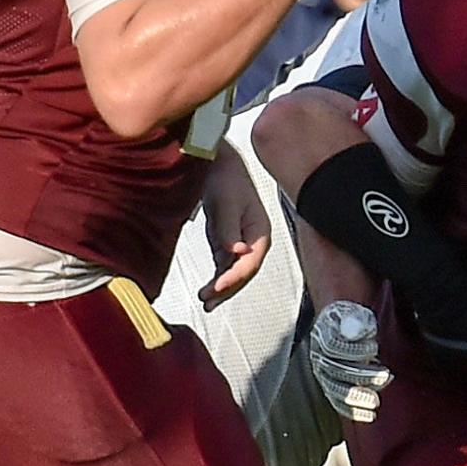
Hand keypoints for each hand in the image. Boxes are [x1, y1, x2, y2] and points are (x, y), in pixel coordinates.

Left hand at [199, 143, 270, 310]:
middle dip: (228, 288)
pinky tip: (209, 287)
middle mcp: (254, 240)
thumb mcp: (226, 203)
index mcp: (260, 231)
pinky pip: (225, 265)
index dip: (234, 277)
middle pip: (244, 271)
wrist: (217, 164)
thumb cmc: (226, 179)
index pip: (251, 262)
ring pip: (235, 271)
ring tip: (206, 300)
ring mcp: (241, 242)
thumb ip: (229, 228)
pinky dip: (218, 277)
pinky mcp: (228, 241)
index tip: (217, 287)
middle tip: (209, 301)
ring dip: (222, 287)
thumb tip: (238, 252)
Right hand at [310, 300, 392, 422]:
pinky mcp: (331, 388)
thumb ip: (355, 321)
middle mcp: (319, 357)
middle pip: (337, 370)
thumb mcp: (356, 314)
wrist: (342, 327)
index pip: (333, 346)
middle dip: (362, 375)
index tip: (374, 347)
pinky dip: (354, 411)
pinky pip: (339, 403)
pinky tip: (370, 415)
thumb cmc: (353, 320)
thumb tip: (354, 329)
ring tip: (377, 401)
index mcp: (323, 336)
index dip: (354, 349)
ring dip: (358, 397)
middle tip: (385, 375)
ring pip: (336, 390)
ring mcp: (323, 375)